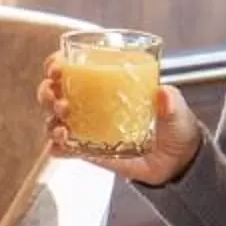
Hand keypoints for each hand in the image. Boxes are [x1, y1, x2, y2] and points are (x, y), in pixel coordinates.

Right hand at [39, 60, 204, 187]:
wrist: (179, 160)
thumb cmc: (175, 125)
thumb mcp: (176, 109)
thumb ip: (171, 101)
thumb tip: (164, 94)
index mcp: (107, 84)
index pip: (72, 69)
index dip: (56, 65)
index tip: (56, 69)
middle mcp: (91, 104)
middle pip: (53, 93)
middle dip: (47, 93)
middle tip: (59, 100)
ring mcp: (88, 129)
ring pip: (54, 120)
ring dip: (51, 121)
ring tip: (64, 127)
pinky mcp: (90, 153)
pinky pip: (67, 150)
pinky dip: (58, 149)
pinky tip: (59, 148)